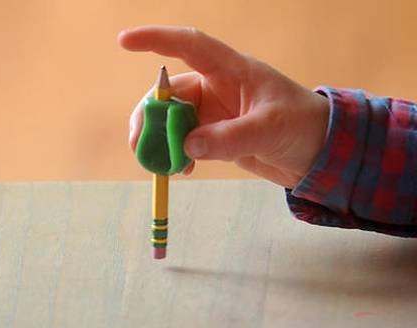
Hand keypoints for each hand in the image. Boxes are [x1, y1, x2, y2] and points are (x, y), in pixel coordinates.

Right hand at [119, 26, 329, 187]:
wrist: (321, 153)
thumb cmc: (304, 127)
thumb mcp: (269, 130)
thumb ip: (228, 139)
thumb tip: (187, 146)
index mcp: (232, 71)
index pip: (189, 46)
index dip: (156, 40)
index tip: (124, 41)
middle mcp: (218, 88)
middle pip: (170, 95)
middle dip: (150, 117)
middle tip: (140, 146)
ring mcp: (214, 113)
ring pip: (172, 122)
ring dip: (160, 142)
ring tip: (160, 166)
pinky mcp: (214, 137)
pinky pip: (183, 143)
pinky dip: (175, 156)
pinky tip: (182, 170)